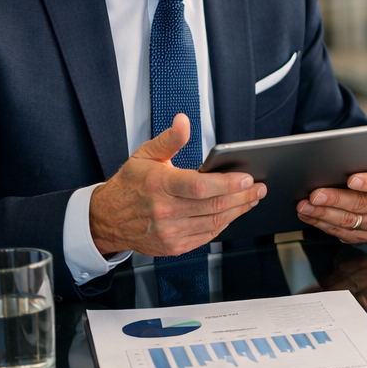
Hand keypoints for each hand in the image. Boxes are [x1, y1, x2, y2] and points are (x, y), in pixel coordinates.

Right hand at [89, 115, 265, 256]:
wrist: (107, 219)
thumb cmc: (130, 185)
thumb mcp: (145, 156)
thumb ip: (170, 139)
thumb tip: (184, 121)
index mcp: (159, 185)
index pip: (201, 186)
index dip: (229, 183)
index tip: (248, 178)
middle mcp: (164, 210)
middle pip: (214, 205)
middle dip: (243, 196)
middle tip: (259, 188)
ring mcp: (170, 231)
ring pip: (215, 222)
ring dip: (238, 210)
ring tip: (252, 199)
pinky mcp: (174, 246)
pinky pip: (207, 235)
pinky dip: (224, 224)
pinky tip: (233, 213)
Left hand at [298, 151, 366, 242]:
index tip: (351, 180)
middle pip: (360, 204)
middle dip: (335, 199)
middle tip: (315, 194)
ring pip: (347, 220)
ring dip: (322, 213)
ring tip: (305, 206)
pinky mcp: (363, 236)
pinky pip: (339, 231)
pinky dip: (320, 223)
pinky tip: (308, 215)